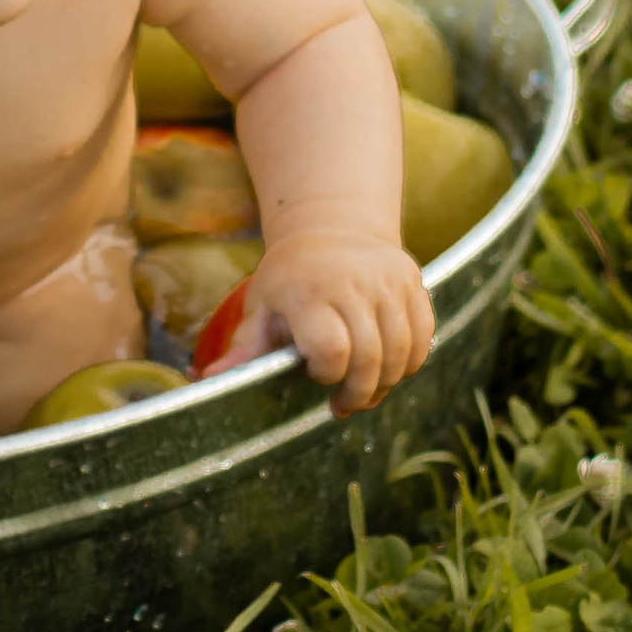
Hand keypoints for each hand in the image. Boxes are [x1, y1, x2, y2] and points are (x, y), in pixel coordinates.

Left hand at [229, 233, 432, 414]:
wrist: (331, 227)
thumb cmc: (288, 278)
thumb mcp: (261, 308)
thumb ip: (244, 348)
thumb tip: (208, 379)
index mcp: (308, 291)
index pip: (332, 351)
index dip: (327, 375)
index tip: (315, 375)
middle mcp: (353, 281)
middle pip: (371, 358)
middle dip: (358, 392)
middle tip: (343, 404)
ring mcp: (388, 280)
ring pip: (403, 352)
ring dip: (386, 383)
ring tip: (365, 390)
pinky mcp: (413, 281)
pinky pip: (423, 336)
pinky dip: (410, 362)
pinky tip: (388, 367)